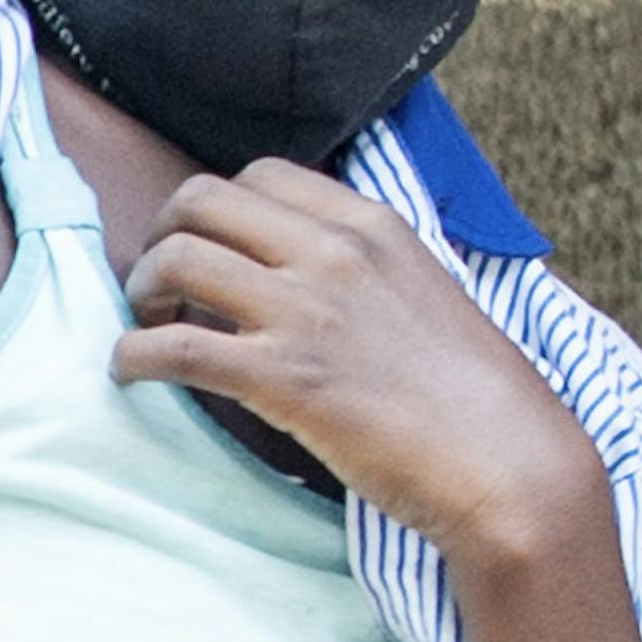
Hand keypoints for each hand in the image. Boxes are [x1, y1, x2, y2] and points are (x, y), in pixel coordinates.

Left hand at [109, 161, 606, 564]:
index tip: (207, 250)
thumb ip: (364, 270)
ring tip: (148, 328)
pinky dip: (133, 356)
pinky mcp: (284, 380)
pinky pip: (174, 347)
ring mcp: (307, 312)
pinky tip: (131, 375)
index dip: (215, 210)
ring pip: (175, 260)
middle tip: (160, 288)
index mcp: (372, 226)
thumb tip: (301, 273)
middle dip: (162, 237)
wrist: (511, 465)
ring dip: (141, 293)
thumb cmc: (476, 397)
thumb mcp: (424, 293)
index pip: (260, 176)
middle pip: (199, 201)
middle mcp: (335, 253)